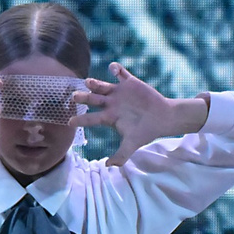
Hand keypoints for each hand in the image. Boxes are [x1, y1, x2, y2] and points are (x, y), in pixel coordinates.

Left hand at [80, 63, 209, 166]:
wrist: (163, 118)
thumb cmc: (146, 131)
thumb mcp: (133, 144)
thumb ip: (121, 155)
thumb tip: (108, 166)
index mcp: (109, 117)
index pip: (91, 118)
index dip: (81, 120)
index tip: (70, 122)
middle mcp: (111, 104)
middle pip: (92, 99)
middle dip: (83, 97)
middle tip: (74, 97)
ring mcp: (119, 92)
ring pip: (102, 86)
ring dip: (94, 83)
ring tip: (88, 82)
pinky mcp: (130, 83)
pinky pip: (121, 73)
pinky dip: (116, 69)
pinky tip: (113, 68)